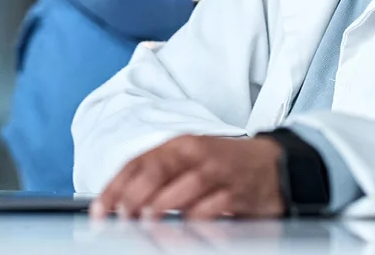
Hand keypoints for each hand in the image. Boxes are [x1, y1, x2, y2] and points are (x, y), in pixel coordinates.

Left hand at [91, 135, 283, 220]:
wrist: (273, 163)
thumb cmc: (223, 165)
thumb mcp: (188, 162)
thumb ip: (160, 178)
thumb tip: (123, 202)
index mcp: (178, 145)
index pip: (139, 163)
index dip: (116, 186)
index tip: (100, 209)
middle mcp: (195, 153)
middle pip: (157, 171)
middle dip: (134, 195)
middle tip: (121, 216)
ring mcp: (217, 171)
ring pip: (184, 187)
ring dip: (163, 205)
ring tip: (145, 220)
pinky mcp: (238, 192)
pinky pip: (214, 206)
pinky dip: (198, 217)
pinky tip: (185, 228)